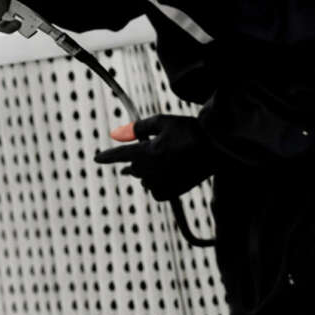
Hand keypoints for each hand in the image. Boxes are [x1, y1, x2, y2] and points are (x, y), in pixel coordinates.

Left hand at [95, 115, 216, 200]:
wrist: (218, 149)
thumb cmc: (189, 130)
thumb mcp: (162, 122)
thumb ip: (137, 128)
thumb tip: (115, 134)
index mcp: (147, 152)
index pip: (119, 155)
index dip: (107, 156)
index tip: (96, 159)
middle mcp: (151, 170)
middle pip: (133, 168)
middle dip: (134, 161)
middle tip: (148, 151)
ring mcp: (162, 183)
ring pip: (144, 180)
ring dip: (147, 172)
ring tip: (163, 160)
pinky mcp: (173, 192)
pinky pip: (156, 191)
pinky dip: (157, 184)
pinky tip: (167, 174)